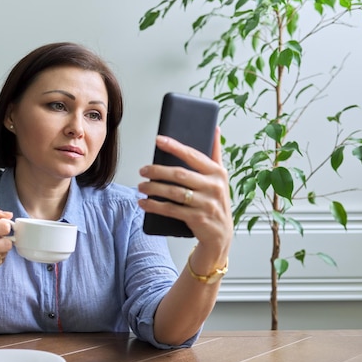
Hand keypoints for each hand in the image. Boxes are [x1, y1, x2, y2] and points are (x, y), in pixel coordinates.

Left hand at [137, 128, 232, 248]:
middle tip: (142, 170)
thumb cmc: (216, 201)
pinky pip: (171, 209)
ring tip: (140, 186)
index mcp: (218, 173)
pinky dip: (154, 205)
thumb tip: (215, 127)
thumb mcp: (220, 177)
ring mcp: (206, 204)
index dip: (175, 146)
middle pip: (180, 174)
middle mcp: (214, 187)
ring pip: (174, 192)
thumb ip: (216, 153)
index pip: (193, 155)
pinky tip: (143, 202)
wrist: (221, 234)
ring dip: (153, 188)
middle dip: (157, 171)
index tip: (158, 140)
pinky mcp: (197, 218)